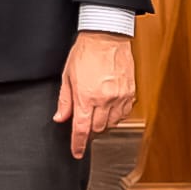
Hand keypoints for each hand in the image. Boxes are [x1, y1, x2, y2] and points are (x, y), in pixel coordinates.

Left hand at [53, 31, 135, 157]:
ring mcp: (119, 97)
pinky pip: (123, 114)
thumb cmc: (85, 52)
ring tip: (95, 114)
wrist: (106, 36)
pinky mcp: (130, 93)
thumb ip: (64, 100)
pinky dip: (115, 116)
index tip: (76, 152)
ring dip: (102, 124)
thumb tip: (60, 117)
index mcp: (85, 97)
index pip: (81, 129)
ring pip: (111, 123)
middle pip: (97, 129)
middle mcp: (104, 100)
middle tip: (84, 126)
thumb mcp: (67, 76)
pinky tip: (109, 109)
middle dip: (89, 131)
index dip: (78, 144)